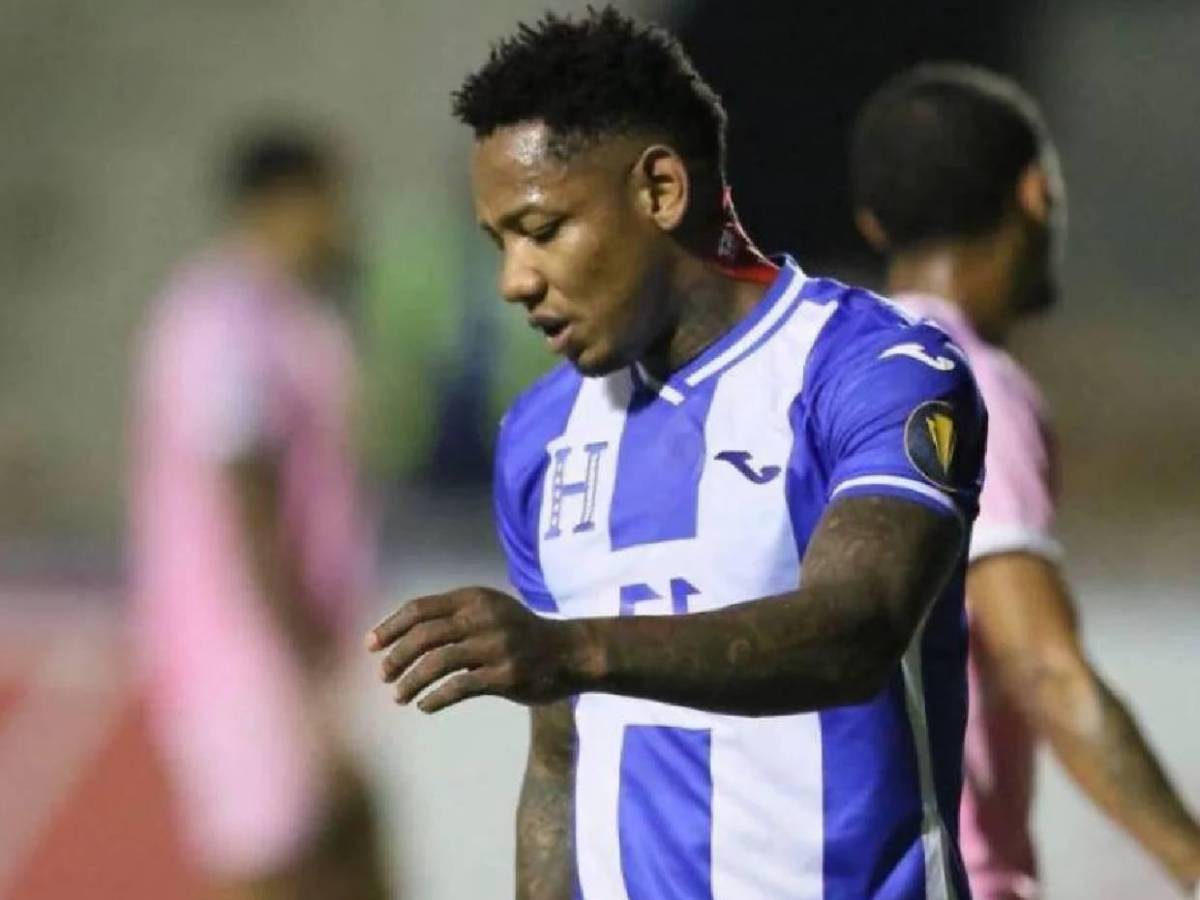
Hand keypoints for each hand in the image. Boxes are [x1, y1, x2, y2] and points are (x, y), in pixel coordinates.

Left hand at [365, 587, 581, 712]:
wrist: (569, 652)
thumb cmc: (519, 633)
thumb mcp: (488, 610)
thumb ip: (452, 615)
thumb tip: (400, 633)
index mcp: (474, 598)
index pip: (419, 608)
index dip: (390, 627)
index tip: (370, 646)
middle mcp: (483, 618)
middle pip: (423, 636)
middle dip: (396, 657)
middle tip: (383, 675)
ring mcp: (495, 647)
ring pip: (437, 663)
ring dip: (410, 682)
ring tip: (398, 696)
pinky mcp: (505, 675)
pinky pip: (460, 687)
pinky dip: (435, 698)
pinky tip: (424, 705)